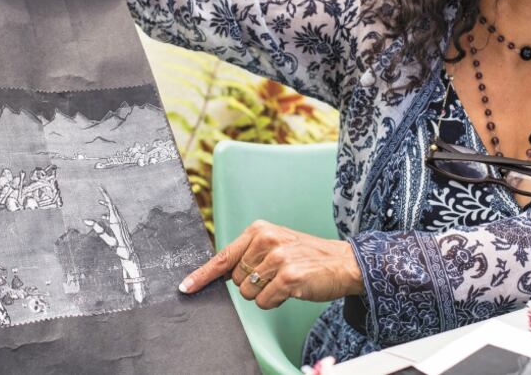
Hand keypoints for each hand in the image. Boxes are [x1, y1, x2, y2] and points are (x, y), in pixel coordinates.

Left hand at [179, 220, 362, 308]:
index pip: (224, 255)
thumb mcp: (277, 243)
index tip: (186, 287)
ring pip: (247, 292)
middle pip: (235, 279)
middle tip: (275, 275)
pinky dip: (274, 301)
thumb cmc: (308, 256)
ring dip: (264, 293)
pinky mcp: (288, 277)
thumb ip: (250, 253)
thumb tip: (222, 273)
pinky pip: (263, 301)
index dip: (203, 274)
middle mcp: (266, 240)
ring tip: (285, 280)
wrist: (344, 262)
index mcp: (260, 229)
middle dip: (251, 284)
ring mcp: (277, 258)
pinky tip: (291, 289)